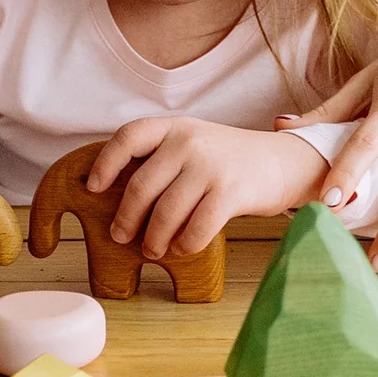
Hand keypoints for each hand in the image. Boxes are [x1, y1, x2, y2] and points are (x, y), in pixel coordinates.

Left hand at [87, 118, 330, 259]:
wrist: (285, 161)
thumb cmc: (230, 160)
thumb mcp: (195, 143)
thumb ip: (164, 158)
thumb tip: (122, 197)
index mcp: (176, 127)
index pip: (129, 137)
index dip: (105, 163)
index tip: (93, 187)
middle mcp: (190, 141)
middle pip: (141, 186)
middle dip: (127, 217)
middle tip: (121, 235)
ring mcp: (211, 165)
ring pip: (166, 212)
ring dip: (154, 238)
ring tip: (153, 249)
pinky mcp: (231, 192)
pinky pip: (195, 228)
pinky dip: (184, 244)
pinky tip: (182, 248)